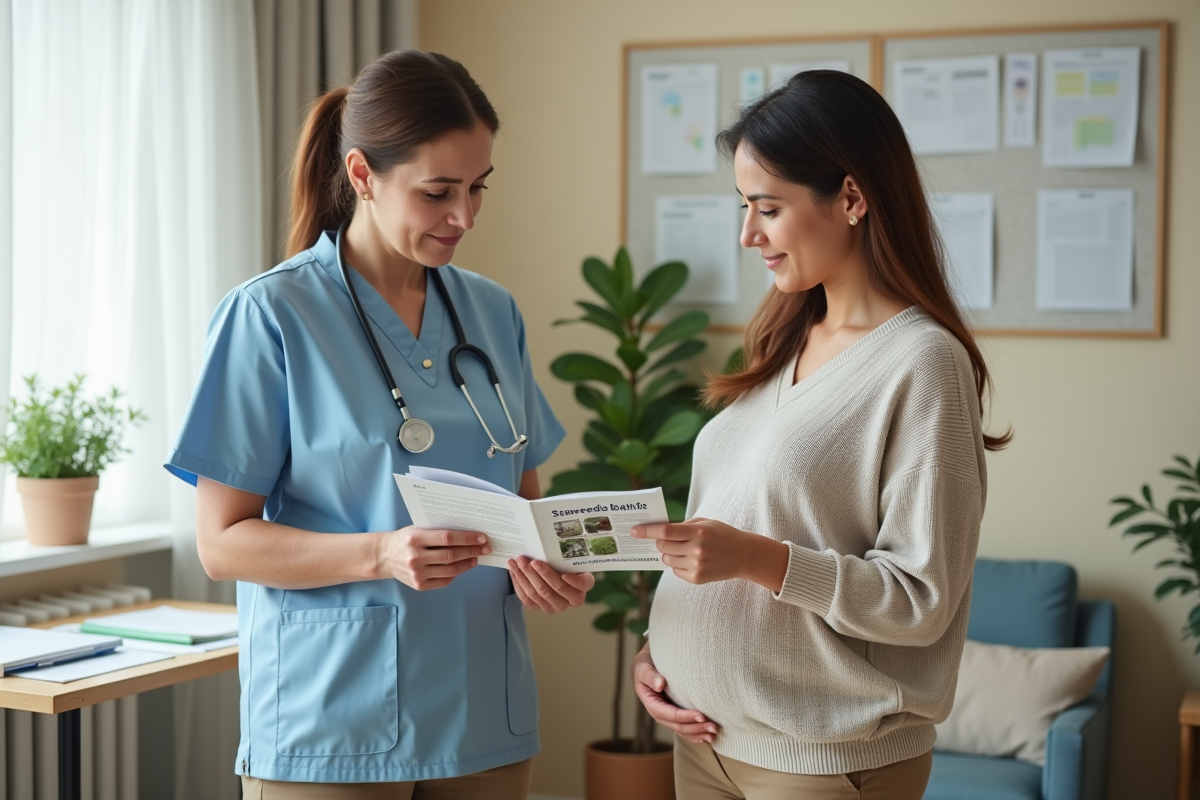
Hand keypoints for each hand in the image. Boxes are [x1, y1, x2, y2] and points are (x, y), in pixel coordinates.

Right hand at [377, 526, 489, 590]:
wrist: (385, 556)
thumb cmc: (406, 539)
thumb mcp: (418, 529)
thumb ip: (438, 531)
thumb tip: (468, 533)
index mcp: (415, 538)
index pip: (447, 538)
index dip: (467, 538)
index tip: (482, 538)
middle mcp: (415, 557)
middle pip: (451, 555)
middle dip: (472, 551)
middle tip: (486, 548)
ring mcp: (417, 573)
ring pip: (450, 570)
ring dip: (467, 563)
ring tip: (476, 557)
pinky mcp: (419, 585)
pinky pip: (444, 580)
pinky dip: (456, 573)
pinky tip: (462, 566)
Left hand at [507, 555, 594, 612]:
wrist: (555, 576)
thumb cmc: (563, 566)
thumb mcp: (569, 561)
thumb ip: (566, 557)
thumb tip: (550, 545)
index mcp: (582, 587)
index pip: (582, 584)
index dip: (574, 581)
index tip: (565, 575)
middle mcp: (570, 600)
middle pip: (556, 587)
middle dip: (541, 573)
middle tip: (530, 561)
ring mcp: (555, 606)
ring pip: (539, 593)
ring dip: (526, 576)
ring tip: (517, 562)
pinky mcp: (540, 608)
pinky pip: (527, 598)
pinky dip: (519, 583)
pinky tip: (514, 571)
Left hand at [631, 518, 788, 590]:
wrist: (744, 555)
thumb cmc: (722, 534)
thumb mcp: (705, 522)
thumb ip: (683, 525)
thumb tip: (658, 532)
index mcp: (699, 532)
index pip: (666, 532)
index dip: (647, 531)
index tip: (634, 531)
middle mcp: (697, 549)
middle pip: (663, 546)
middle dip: (660, 542)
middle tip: (665, 540)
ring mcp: (697, 566)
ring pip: (667, 559)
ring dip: (668, 554)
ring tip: (683, 549)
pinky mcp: (697, 578)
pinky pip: (675, 571)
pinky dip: (677, 564)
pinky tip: (690, 560)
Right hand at [632, 645, 719, 743]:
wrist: (644, 669)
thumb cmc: (644, 667)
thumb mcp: (643, 669)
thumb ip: (650, 676)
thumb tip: (660, 684)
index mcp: (652, 704)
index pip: (670, 714)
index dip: (686, 717)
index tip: (701, 716)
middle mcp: (659, 714)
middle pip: (678, 726)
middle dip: (696, 728)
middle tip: (714, 728)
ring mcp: (666, 717)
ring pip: (683, 730)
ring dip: (698, 733)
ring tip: (713, 735)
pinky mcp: (673, 716)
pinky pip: (684, 729)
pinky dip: (695, 734)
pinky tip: (706, 737)